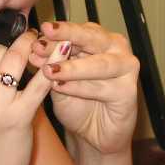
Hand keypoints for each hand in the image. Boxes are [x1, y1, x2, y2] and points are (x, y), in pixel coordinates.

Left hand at [30, 21, 138, 154]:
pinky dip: (80, 88)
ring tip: (49, 70)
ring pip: (99, 64)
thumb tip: (35, 48)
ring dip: (72, 67)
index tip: (37, 33)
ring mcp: (126, 68)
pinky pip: (102, 88)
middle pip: (93, 38)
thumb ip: (50, 65)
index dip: (58, 31)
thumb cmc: (77, 103)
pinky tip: (60, 87)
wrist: (92, 134)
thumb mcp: (57, 81)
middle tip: (46, 33)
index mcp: (98, 40)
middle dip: (68, 35)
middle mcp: (115, 49)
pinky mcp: (129, 91)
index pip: (78, 31)